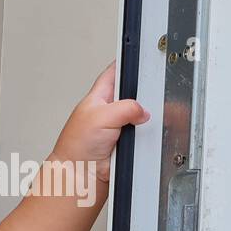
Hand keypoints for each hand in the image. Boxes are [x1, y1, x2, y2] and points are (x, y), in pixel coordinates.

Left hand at [49, 60, 151, 184]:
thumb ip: (125, 107)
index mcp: (97, 98)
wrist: (81, 175)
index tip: (140, 55)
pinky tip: (148, 133)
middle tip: (153, 92)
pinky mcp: (126, 142)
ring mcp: (119, 127)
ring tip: (149, 117)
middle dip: (145, 92)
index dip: (127, 63)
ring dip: (148, 116)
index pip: (114, 72)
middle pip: (134, 93)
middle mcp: (108, 111)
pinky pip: (143, 133)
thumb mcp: (101, 116)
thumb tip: (142, 111)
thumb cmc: (77, 147)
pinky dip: (148, 133)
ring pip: (141, 114)